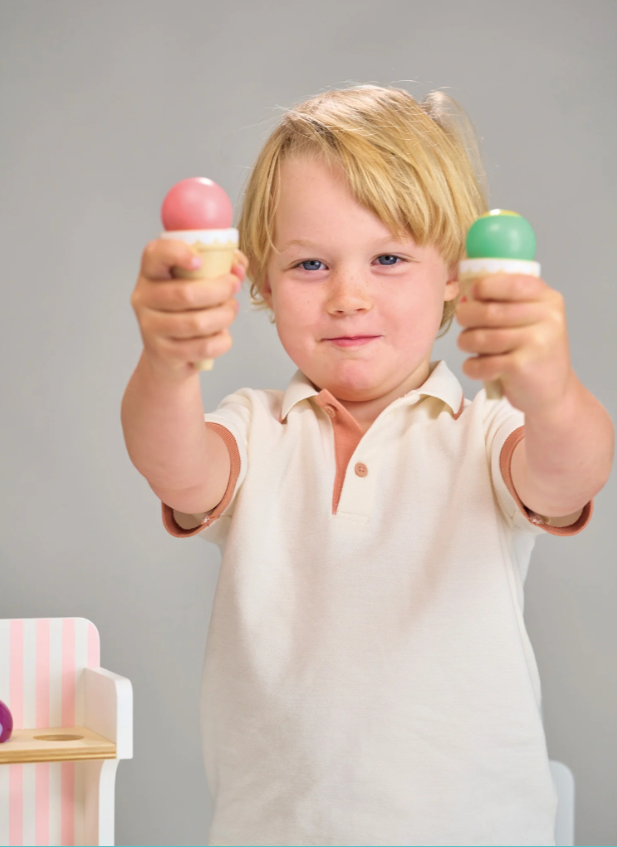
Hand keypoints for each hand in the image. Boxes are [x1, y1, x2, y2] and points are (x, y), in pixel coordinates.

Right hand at [130, 239, 247, 380]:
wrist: (167, 353)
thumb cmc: (185, 309)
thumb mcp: (196, 281)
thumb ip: (219, 265)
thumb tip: (238, 267)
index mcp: (151, 273)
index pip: (155, 255)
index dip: (177, 253)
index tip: (200, 261)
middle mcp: (144, 298)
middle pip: (186, 293)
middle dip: (220, 290)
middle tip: (234, 287)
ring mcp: (151, 327)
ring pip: (197, 323)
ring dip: (224, 316)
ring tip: (230, 310)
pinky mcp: (163, 352)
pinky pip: (202, 347)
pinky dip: (221, 341)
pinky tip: (222, 335)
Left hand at [455, 274, 574, 413]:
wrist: (554, 392)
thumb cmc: (534, 351)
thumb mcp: (534, 319)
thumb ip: (509, 302)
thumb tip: (467, 294)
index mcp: (549, 300)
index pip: (512, 283)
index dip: (484, 286)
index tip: (471, 293)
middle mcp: (547, 319)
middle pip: (490, 311)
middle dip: (467, 316)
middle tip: (463, 321)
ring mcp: (536, 343)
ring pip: (482, 337)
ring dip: (466, 341)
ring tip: (467, 344)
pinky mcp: (522, 367)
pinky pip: (482, 363)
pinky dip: (471, 366)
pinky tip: (476, 367)